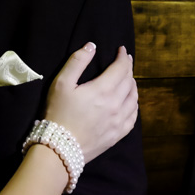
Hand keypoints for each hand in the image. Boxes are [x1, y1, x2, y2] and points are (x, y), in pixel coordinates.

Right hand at [43, 44, 137, 162]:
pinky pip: (133, 117)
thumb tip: (92, 46)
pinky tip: (131, 102)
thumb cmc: (59, 113)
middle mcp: (116, 105)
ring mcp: (119, 121)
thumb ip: (77, 62)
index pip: (121, 68)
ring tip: (129, 78)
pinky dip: (134, 105)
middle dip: (128, 68)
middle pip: (129, 82)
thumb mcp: (62, 83)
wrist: (60, 148)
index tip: (122, 50)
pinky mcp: (118, 135)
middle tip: (125, 60)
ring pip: (134, 98)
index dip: (123, 57)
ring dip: (133, 85)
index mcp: (103, 90)